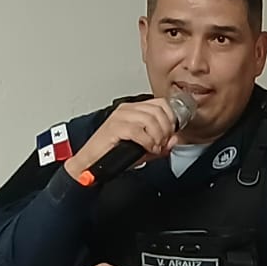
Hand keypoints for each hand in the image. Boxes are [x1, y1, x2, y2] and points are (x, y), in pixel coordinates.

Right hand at [63, 98, 177, 180]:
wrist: (92, 162)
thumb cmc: (114, 153)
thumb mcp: (144, 148)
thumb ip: (161, 144)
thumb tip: (175, 139)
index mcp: (134, 109)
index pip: (161, 103)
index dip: (171, 119)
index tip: (170, 134)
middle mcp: (127, 110)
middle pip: (158, 111)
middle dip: (165, 130)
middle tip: (163, 143)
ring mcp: (120, 117)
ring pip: (150, 119)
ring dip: (157, 136)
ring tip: (155, 147)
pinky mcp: (114, 128)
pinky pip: (139, 131)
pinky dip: (148, 142)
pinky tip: (147, 149)